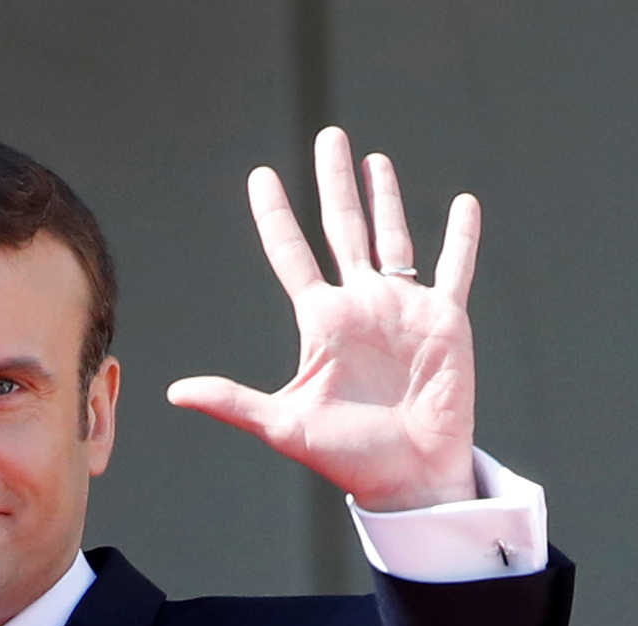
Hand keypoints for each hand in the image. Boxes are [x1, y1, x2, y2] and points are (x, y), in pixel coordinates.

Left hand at [169, 126, 480, 511]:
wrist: (407, 477)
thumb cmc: (346, 456)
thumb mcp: (283, 424)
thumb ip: (232, 402)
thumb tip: (174, 392)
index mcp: (320, 322)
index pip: (291, 254)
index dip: (276, 215)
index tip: (260, 175)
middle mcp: (359, 305)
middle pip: (343, 228)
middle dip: (334, 183)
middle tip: (327, 137)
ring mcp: (403, 308)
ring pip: (393, 236)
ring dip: (386, 197)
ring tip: (374, 160)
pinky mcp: (444, 319)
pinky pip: (454, 267)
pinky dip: (461, 236)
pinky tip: (464, 202)